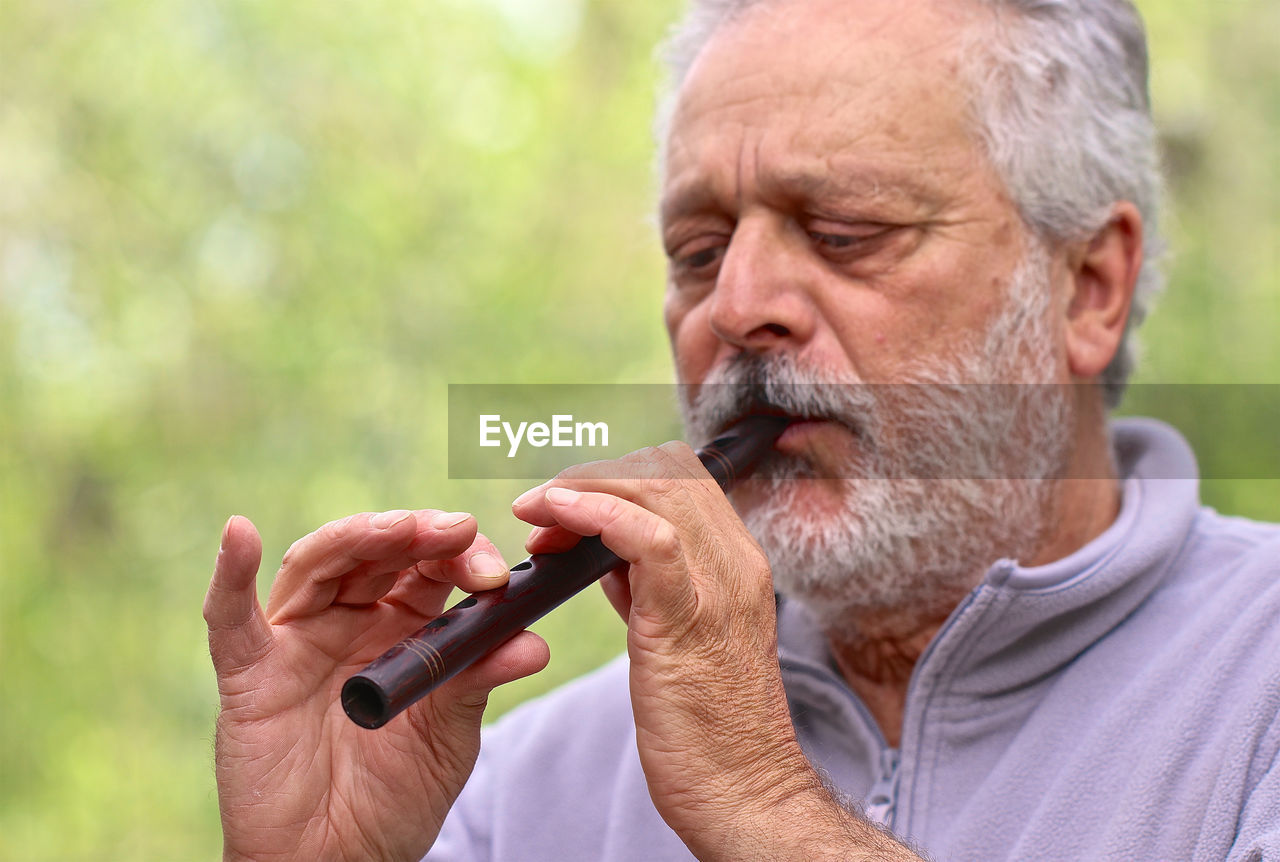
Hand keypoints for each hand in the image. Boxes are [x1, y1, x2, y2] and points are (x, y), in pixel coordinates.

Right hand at [204, 510, 548, 861]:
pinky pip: (230, 620)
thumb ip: (478, 680)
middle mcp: (350, 621)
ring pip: (318, 565)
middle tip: (455, 531)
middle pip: (376, 553)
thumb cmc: (396, 796)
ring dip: (356, 537)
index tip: (493, 575)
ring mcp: (298, 641)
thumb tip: (533, 643)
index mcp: (403, 627)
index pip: (429, 568)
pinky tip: (239, 532)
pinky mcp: (250, 675)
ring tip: (396, 529)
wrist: (342, 861)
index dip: (460, 557)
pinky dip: (229, 576)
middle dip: (417, 535)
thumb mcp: (448, 734)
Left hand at [514, 445, 920, 860]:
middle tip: (541, 511)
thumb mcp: (675, 637)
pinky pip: (648, 537)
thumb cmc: (705, 728)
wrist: (743, 793)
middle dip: (592, 476)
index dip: (615, 476)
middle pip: (666, 470)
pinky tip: (555, 516)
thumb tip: (601, 547)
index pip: (681, 477)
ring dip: (582, 489)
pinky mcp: (690, 617)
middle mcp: (736, 562)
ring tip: (536, 514)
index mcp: (736, 563)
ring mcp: (720, 586)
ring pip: (656, 488)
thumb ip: (646, 584)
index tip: (565, 504)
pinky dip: (596, 512)